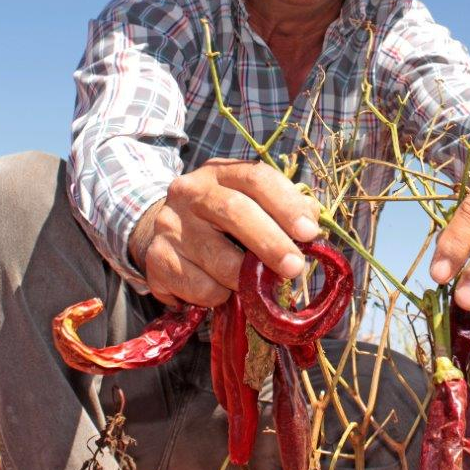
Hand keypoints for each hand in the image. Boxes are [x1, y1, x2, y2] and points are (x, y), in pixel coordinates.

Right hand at [130, 159, 320, 306]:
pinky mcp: (156, 259)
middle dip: (271, 243)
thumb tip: (313, 225)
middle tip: (294, 268)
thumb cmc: (219, 221)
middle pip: (234, 211)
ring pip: (218, 258)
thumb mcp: (249, 204)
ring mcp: (170, 225)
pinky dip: (219, 296)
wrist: (158, 233)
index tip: (309, 233)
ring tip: (255, 285)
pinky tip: (220, 290)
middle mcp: (190, 192)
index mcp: (220, 173)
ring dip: (246, 279)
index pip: (256, 178)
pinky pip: (200, 287)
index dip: (286, 205)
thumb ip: (281, 210)